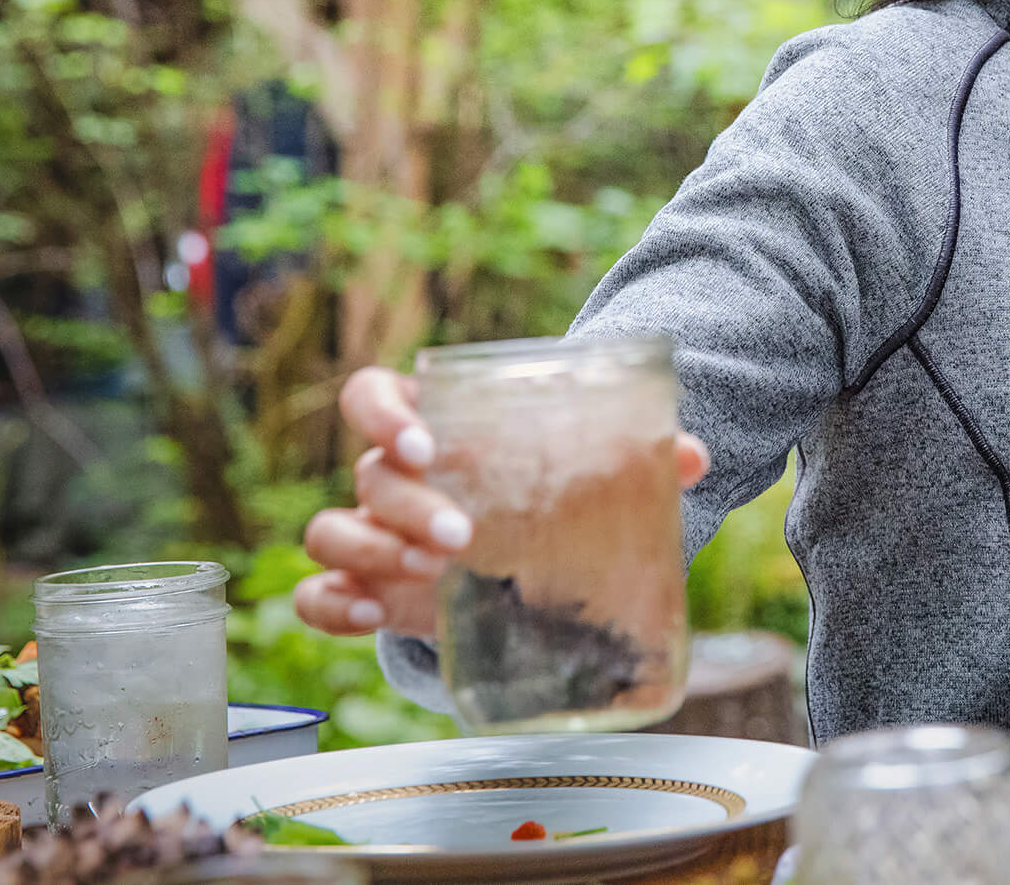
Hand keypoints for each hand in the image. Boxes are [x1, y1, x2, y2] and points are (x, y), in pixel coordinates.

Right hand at [293, 363, 711, 638]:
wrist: (530, 549)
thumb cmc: (545, 487)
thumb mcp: (587, 466)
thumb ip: (637, 455)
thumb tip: (692, 456)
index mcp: (428, 425)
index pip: (370, 395)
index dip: (381, 415)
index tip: (423, 443)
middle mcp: (391, 477)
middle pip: (367, 475)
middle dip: (408, 506)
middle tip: (463, 536)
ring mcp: (374, 536)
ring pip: (330, 533)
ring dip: (372, 552)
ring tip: (435, 572)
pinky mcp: (373, 591)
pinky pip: (317, 597)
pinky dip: (331, 606)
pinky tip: (372, 614)